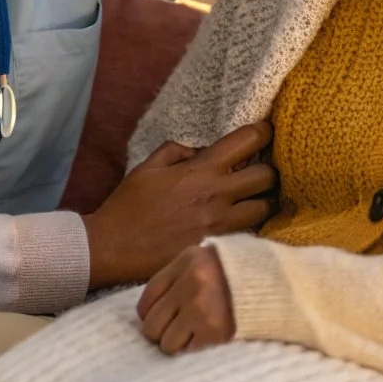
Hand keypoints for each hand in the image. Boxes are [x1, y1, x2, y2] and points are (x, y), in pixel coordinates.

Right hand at [83, 122, 275, 288]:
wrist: (113, 248)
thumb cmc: (128, 206)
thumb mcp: (148, 166)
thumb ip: (178, 150)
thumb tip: (202, 151)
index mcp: (201, 170)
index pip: (248, 141)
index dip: (264, 132)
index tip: (266, 132)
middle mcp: (217, 195)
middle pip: (268, 176)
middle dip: (269, 170)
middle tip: (260, 170)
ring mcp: (221, 225)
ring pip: (266, 208)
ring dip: (264, 200)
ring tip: (254, 199)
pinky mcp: (219, 249)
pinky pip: (250, 234)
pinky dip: (251, 226)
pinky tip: (241, 223)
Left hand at [137, 245, 235, 353]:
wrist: (277, 283)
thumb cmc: (237, 273)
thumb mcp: (204, 260)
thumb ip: (178, 276)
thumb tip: (149, 309)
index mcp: (186, 262)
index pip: (148, 296)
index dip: (148, 313)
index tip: (158, 318)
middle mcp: (190, 284)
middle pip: (151, 324)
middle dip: (159, 331)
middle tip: (173, 331)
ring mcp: (201, 310)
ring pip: (166, 343)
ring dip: (175, 344)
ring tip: (191, 336)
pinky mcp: (215, 332)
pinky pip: (187, 352)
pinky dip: (193, 350)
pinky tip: (204, 341)